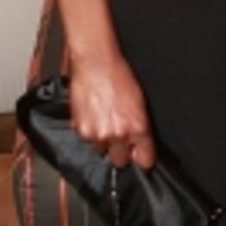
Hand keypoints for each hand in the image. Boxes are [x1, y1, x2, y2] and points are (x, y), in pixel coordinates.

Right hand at [68, 56, 156, 170]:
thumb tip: (140, 144)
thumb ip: (140, 126)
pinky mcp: (81, 131)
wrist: (96, 63)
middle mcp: (119, 134)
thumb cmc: (119, 76)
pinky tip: (92, 116)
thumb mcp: (140, 102)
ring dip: (103, 141)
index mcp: (138, 127)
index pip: (145, 160)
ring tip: (103, 121)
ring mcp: (98, 134)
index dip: (142, 157)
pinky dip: (89, 132)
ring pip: (101, 151)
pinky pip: (87, 140)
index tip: (139, 155)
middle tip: (118, 136)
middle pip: (120, 161)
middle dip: (120, 151)